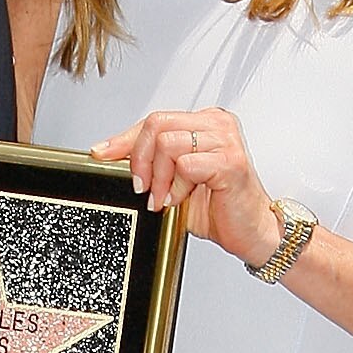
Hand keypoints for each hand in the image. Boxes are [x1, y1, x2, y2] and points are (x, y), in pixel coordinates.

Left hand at [90, 107, 283, 266]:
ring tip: (167, 197)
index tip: (102, 152)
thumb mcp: (173, 181)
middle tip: (143, 188)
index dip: (124, 138)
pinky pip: (186, 163)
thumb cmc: (219, 207)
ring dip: (160, 177)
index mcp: (203, 123)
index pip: (154, 119)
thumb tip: (112, 155)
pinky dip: (178, 186)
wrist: (250, 232)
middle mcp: (216, 124)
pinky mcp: (230, 161)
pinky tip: (183, 199)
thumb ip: (151, 163)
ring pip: (168, 142)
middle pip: (156, 124)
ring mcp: (225, 140)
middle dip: (140, 159)